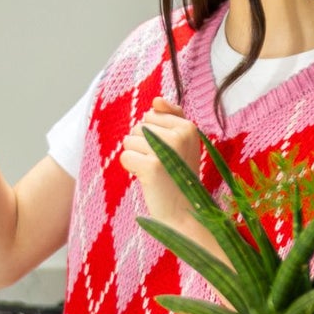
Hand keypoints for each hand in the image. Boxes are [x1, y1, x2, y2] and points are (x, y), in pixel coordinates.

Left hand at [120, 97, 203, 227]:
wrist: (183, 212)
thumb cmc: (178, 177)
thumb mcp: (183, 143)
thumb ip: (171, 118)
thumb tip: (156, 100)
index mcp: (188, 126)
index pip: (151, 115)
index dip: (152, 136)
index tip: (166, 153)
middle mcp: (180, 134)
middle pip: (139, 127)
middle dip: (142, 146)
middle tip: (159, 165)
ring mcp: (166, 150)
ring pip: (129, 141)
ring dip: (135, 158)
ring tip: (153, 172)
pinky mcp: (151, 167)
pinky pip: (125, 156)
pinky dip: (130, 168)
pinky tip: (144, 178)